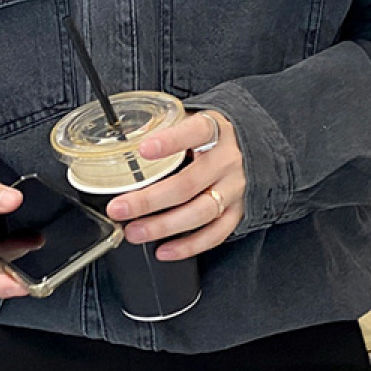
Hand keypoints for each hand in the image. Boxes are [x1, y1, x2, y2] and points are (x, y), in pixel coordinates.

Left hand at [105, 110, 244, 259]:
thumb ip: (165, 128)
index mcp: (216, 130)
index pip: (195, 132)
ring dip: (163, 226)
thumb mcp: (193, 120)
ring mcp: (234, 189)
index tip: (143, 150)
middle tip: (119, 208)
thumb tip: (124, 142)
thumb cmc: (210, 136)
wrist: (251, 148)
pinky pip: (216, 234)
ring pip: (200, 212)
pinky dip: (189, 246)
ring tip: (133, 232)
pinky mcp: (238, 211)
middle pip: (188, 183)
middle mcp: (227, 161)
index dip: (170, 141)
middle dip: (149, 200)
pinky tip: (163, 251)